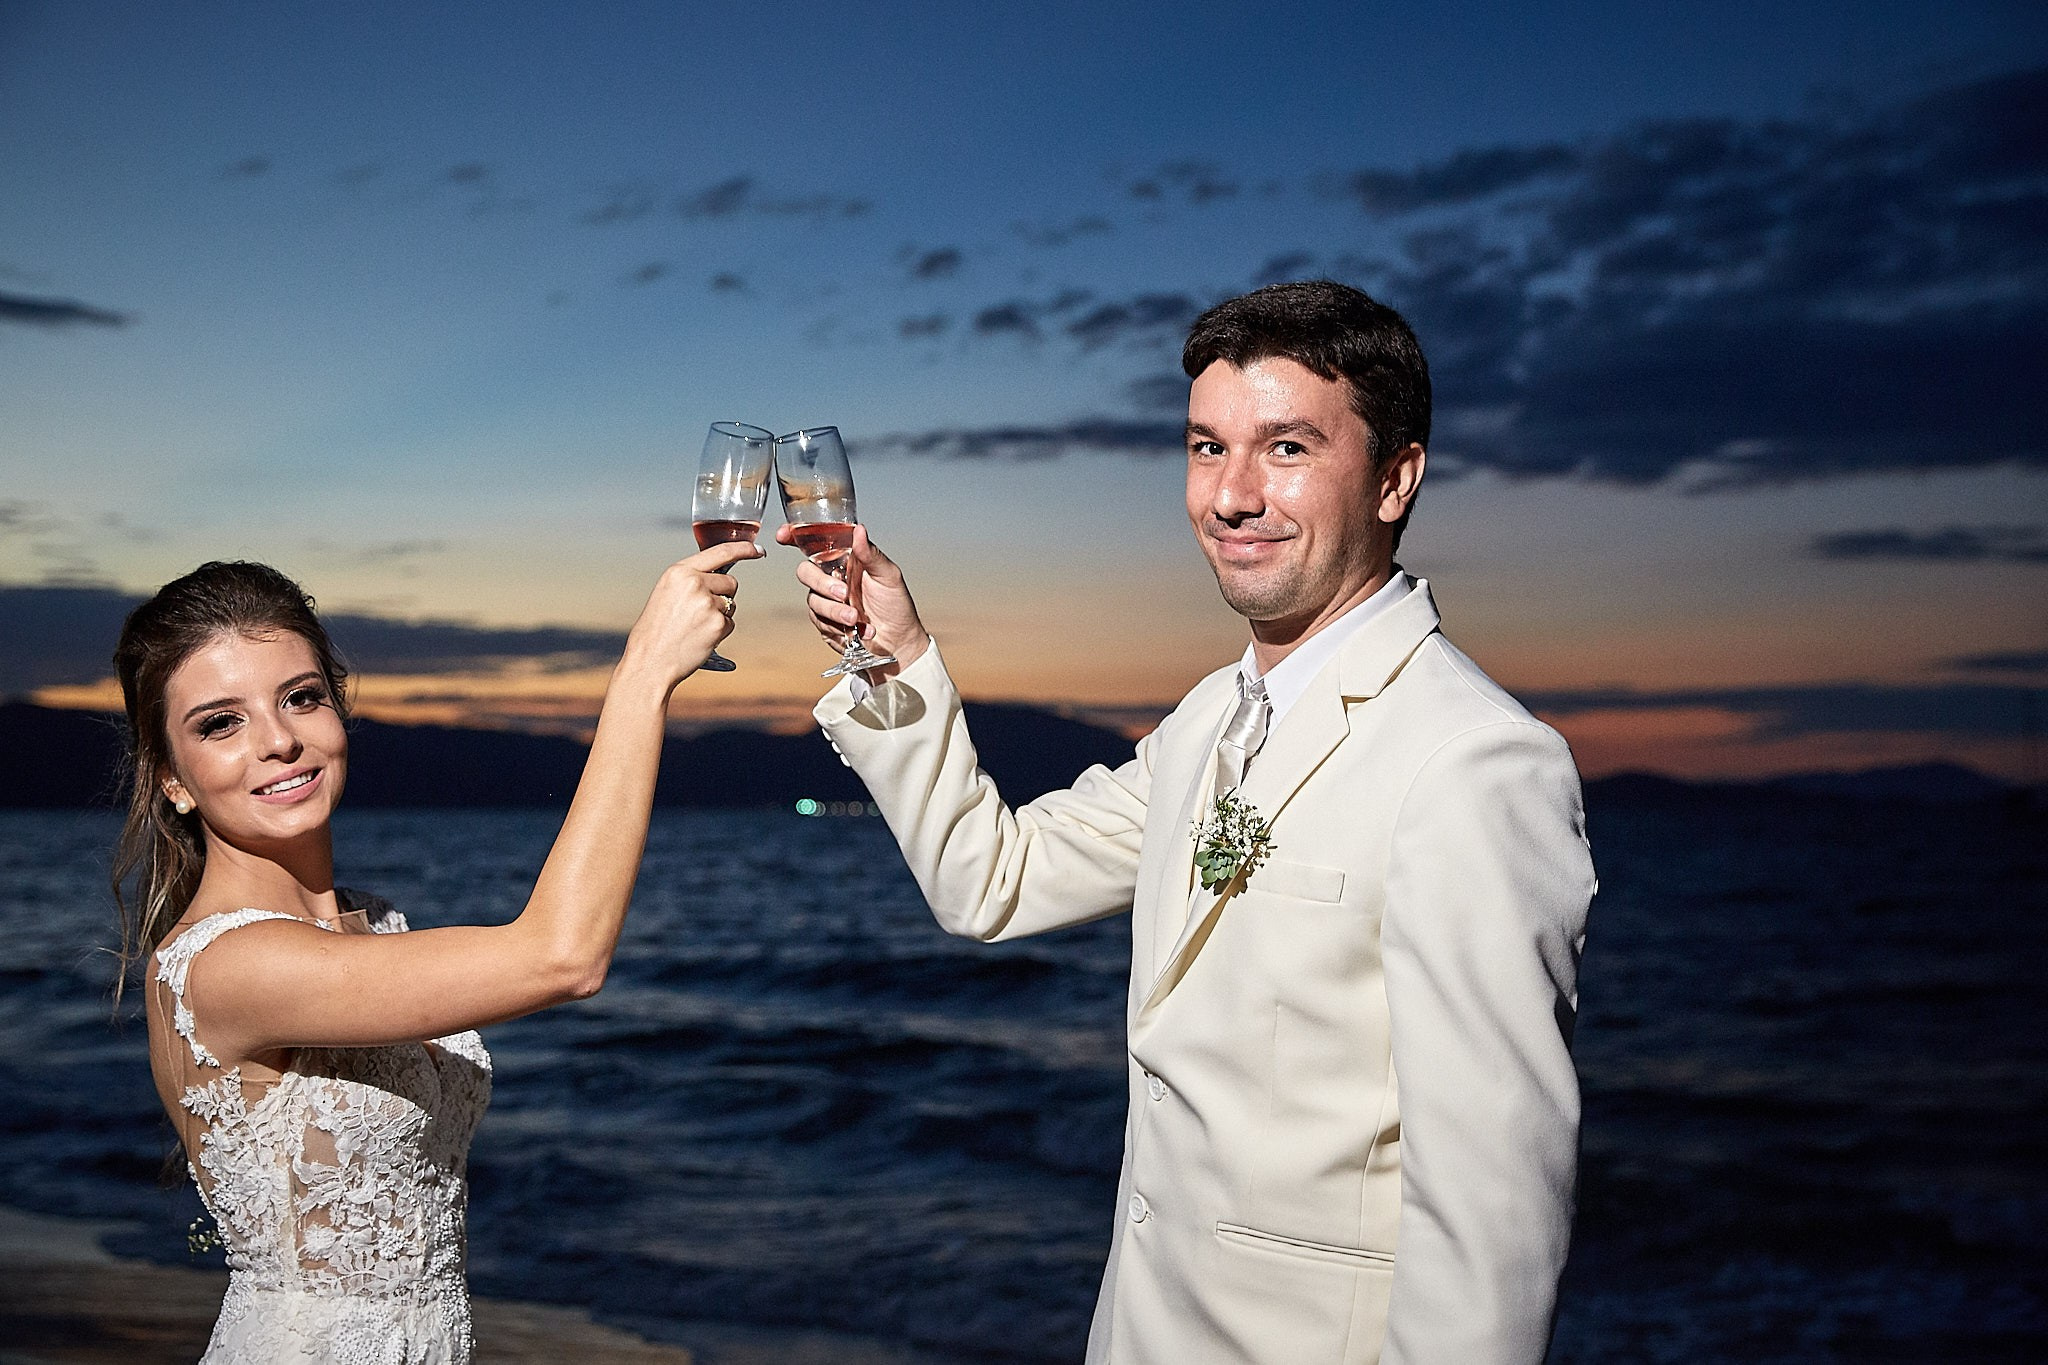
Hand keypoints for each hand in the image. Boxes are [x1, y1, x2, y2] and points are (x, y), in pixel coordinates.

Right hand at [619, 541, 762, 692]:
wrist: (649, 660)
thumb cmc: (656, 630)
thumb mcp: (667, 592)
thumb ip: (690, 579)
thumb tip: (718, 576)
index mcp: (679, 571)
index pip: (721, 552)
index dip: (744, 549)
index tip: (758, 550)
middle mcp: (694, 582)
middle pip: (731, 582)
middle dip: (723, 596)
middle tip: (698, 613)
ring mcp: (707, 603)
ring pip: (731, 604)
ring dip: (719, 616)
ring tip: (693, 627)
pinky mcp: (717, 624)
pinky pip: (730, 624)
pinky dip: (719, 632)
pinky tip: (699, 638)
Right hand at [776, 524, 929, 681]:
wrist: (898, 641)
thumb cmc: (896, 604)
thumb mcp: (888, 575)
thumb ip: (871, 554)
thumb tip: (859, 530)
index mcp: (844, 560)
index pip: (814, 544)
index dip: (794, 536)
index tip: (783, 535)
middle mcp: (832, 578)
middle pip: (806, 572)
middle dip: (821, 583)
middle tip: (843, 594)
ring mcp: (827, 601)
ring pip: (813, 600)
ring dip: (834, 610)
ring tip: (856, 618)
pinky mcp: (826, 623)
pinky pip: (819, 622)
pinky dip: (837, 626)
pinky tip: (856, 630)